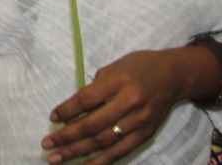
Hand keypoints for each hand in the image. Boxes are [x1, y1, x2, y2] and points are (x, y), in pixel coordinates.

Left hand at [41, 50, 183, 164]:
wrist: (173, 76)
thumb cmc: (138, 67)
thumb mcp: (114, 68)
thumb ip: (96, 89)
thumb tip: (73, 112)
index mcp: (119, 80)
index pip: (87, 99)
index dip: (68, 110)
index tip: (52, 118)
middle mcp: (130, 102)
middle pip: (94, 124)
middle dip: (67, 137)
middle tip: (47, 145)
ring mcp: (140, 121)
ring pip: (104, 141)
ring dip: (78, 152)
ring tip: (57, 158)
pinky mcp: (146, 134)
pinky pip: (121, 151)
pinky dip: (101, 161)